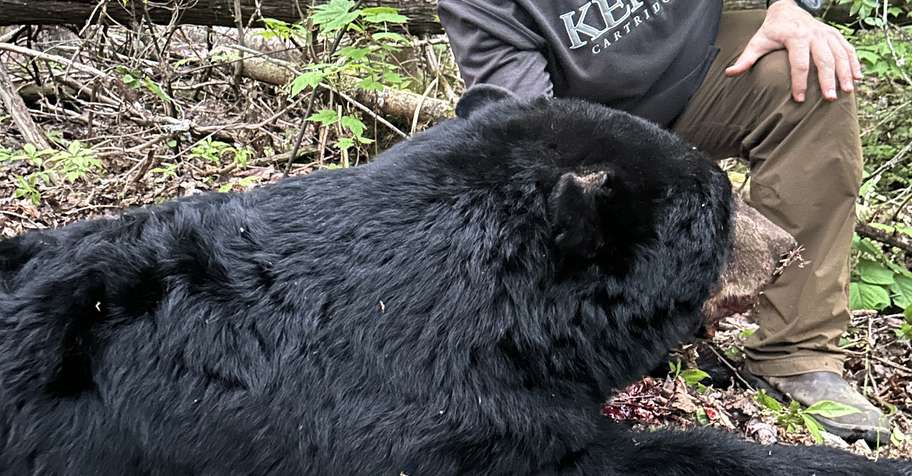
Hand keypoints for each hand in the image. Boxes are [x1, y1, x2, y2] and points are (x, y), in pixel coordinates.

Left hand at [724, 0, 862, 102]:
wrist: (787, 10)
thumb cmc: (772, 30)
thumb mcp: (757, 42)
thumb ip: (745, 59)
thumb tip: (728, 73)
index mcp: (795, 37)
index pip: (799, 63)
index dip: (800, 82)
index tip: (799, 99)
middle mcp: (814, 35)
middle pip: (823, 59)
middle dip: (827, 80)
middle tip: (828, 98)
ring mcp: (826, 34)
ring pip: (839, 54)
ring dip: (845, 73)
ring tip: (847, 91)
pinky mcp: (835, 35)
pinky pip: (847, 49)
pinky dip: (854, 63)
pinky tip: (858, 78)